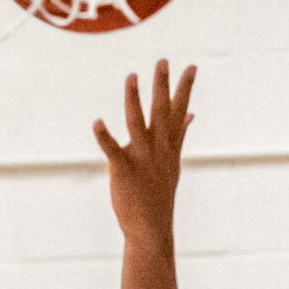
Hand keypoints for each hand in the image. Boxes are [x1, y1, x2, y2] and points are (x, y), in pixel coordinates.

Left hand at [94, 60, 195, 251]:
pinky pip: (113, 150)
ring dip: (134, 99)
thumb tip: (190, 114)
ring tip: (132, 77)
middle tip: (162, 60)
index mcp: (169, 146)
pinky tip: (97, 122)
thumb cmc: (159, 194)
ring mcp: (142, 159)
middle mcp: (158, 149)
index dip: (185, 89)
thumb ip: (179, 134)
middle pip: (161, 111)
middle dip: (162, 85)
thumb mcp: (173, 162)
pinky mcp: (124, 170)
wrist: (151, 228)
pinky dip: (104, 136)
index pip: (179, 112)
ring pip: (137, 123)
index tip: (191, 66)